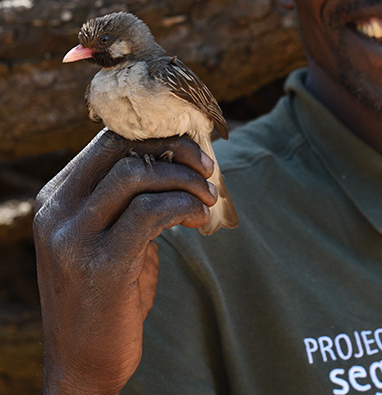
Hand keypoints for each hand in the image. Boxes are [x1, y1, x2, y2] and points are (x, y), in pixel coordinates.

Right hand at [33, 130, 216, 393]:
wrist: (84, 363)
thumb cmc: (108, 294)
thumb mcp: (110, 237)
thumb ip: (129, 199)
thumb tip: (178, 158)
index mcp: (58, 197)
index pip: (108, 140)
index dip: (157, 135)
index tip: (190, 150)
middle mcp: (57, 211)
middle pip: (122, 148)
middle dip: (175, 149)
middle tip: (207, 167)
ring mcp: (74, 237)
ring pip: (138, 174)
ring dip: (185, 180)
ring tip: (207, 197)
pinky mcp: (101, 263)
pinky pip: (152, 211)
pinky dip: (185, 205)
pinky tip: (198, 218)